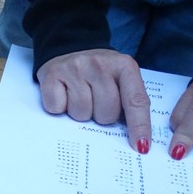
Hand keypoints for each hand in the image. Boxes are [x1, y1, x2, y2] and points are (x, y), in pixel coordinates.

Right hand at [35, 49, 152, 152]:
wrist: (68, 46)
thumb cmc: (98, 72)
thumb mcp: (119, 78)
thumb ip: (129, 101)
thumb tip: (134, 139)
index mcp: (124, 66)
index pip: (136, 101)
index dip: (139, 126)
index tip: (140, 147)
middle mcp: (100, 65)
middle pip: (106, 114)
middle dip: (101, 116)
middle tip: (95, 102)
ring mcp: (75, 68)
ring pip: (81, 114)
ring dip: (79, 112)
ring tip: (78, 96)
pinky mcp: (52, 74)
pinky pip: (57, 108)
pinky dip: (58, 107)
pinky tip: (62, 94)